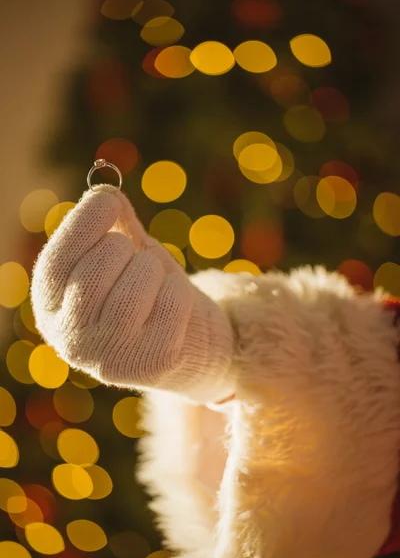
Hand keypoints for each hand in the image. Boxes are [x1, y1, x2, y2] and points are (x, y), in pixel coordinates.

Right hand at [31, 185, 233, 400]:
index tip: (108, 202)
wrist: (190, 340)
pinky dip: (179, 290)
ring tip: (155, 279)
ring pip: (134, 287)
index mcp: (52, 307)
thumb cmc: (149, 290)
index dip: (82, 224)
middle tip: (137, 257)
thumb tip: (104, 192)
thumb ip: (114, 223)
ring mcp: (107, 358)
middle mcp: (69, 339)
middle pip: (94, 272)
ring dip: (153, 269)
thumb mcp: (126, 252)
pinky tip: (175, 302)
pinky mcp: (148, 365)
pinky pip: (171, 303)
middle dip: (124, 249)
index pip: (56, 262)